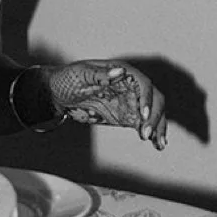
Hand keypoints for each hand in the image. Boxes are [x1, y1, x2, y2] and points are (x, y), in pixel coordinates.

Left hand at [45, 61, 167, 149]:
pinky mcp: (126, 115)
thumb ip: (100, 75)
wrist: (58, 93)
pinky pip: (143, 123)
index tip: (142, 115)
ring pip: (153, 112)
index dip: (146, 99)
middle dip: (154, 116)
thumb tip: (120, 72)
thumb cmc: (68, 78)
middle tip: (146, 134)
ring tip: (159, 144)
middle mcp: (130, 86)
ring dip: (159, 126)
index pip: (143, 84)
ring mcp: (129, 101)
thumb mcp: (81, 74)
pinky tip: (157, 145)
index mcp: (122, 72)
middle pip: (154, 99)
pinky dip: (153, 133)